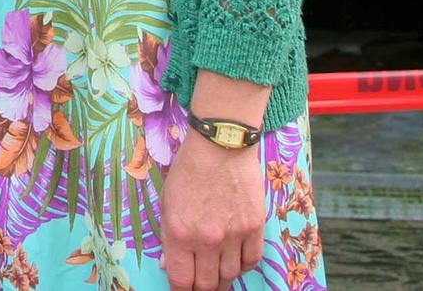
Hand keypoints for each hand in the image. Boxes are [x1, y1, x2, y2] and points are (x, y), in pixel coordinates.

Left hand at [159, 128, 268, 289]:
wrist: (221, 146)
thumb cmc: (188, 171)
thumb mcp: (167, 202)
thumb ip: (168, 238)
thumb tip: (170, 267)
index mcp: (179, 233)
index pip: (181, 280)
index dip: (181, 290)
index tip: (182, 289)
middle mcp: (207, 240)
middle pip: (207, 284)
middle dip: (202, 289)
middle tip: (200, 284)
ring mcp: (234, 235)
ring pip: (231, 276)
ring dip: (223, 278)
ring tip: (218, 273)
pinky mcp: (255, 227)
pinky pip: (252, 261)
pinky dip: (244, 265)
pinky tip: (236, 260)